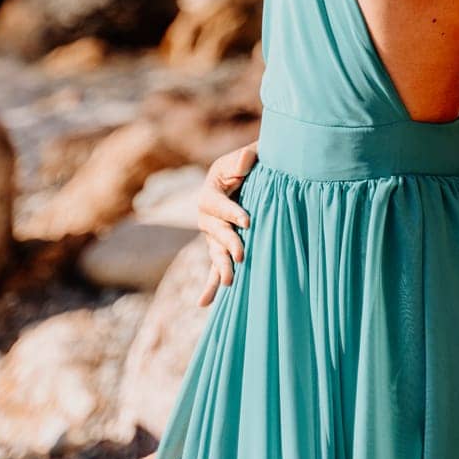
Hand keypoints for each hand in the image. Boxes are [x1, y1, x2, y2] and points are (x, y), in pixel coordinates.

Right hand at [196, 138, 258, 305]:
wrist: (254, 174)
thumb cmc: (251, 163)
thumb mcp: (249, 155)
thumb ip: (246, 157)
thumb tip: (246, 160)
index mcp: (211, 190)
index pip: (215, 203)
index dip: (229, 212)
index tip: (248, 221)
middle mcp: (207, 214)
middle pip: (212, 231)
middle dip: (227, 242)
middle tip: (241, 254)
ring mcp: (213, 233)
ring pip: (213, 251)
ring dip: (220, 267)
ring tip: (229, 281)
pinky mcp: (221, 247)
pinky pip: (213, 267)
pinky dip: (210, 284)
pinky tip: (204, 303)